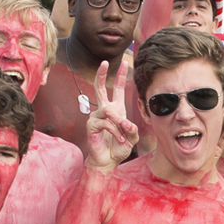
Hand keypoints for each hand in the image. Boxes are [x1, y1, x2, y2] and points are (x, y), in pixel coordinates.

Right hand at [84, 56, 139, 172]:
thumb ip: (132, 129)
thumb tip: (124, 121)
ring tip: (123, 137)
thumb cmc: (119, 147)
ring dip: (119, 124)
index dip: (120, 76)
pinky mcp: (91, 125)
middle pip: (100, 87)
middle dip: (102, 74)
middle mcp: (104, 110)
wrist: (108, 161)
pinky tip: (118, 140)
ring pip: (109, 112)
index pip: (117, 88)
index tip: (125, 63)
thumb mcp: (131, 137)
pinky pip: (106, 123)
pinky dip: (115, 132)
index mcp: (115, 109)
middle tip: (104, 62)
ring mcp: (96, 116)